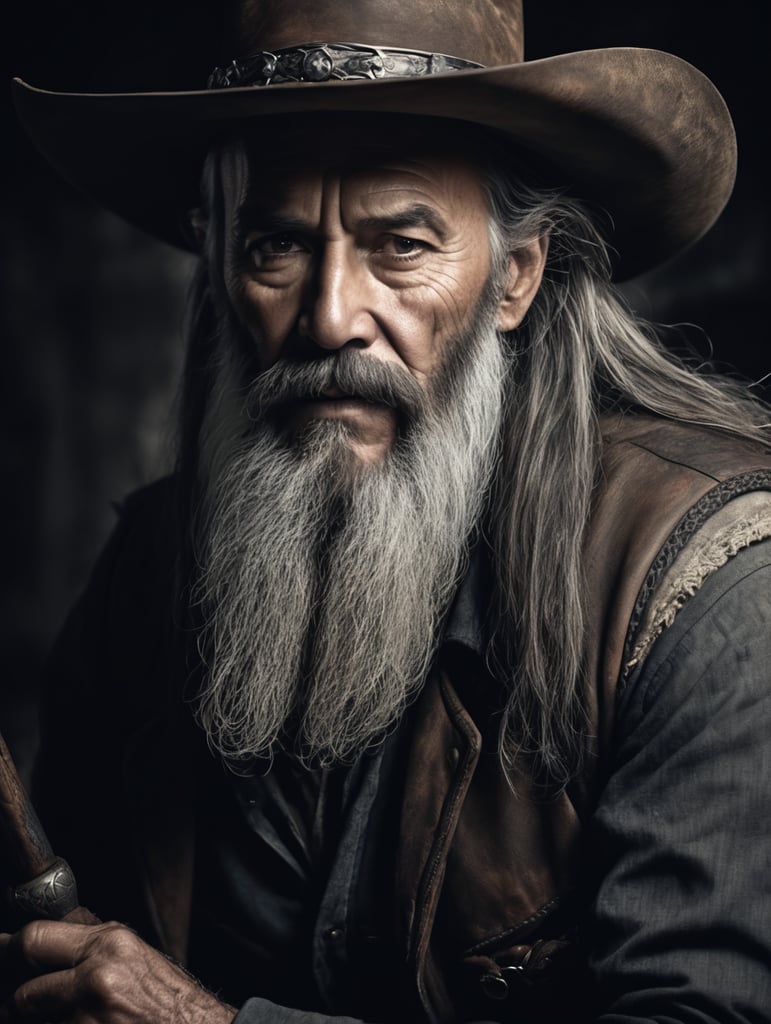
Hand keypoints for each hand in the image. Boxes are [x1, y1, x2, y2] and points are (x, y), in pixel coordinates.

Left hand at [0, 920, 236, 1022]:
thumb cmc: (168, 999)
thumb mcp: (134, 955)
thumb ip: (94, 944)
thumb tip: (54, 934)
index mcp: (109, 943)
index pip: (35, 939)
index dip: (10, 950)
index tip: (2, 950)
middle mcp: (96, 976)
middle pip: (24, 992)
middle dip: (20, 1002)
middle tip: (20, 1003)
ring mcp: (87, 1018)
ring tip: (70, 1018)